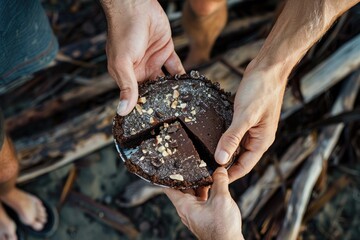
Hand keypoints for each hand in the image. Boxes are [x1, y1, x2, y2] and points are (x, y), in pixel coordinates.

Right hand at [101, 0, 184, 115]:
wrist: (136, 6)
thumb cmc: (124, 32)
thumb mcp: (123, 63)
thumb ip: (127, 87)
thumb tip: (123, 111)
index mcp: (126, 75)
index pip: (136, 96)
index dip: (145, 107)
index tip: (155, 121)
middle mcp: (140, 70)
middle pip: (153, 90)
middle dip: (162, 101)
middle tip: (174, 116)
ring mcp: (154, 61)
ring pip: (165, 80)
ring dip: (174, 89)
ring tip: (185, 103)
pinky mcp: (166, 51)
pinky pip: (175, 67)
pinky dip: (183, 75)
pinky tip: (191, 85)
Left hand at [164, 168, 243, 239]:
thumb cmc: (222, 228)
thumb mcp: (221, 199)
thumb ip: (220, 181)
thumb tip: (219, 170)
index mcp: (184, 205)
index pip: (169, 187)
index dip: (168, 175)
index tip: (170, 165)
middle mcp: (186, 209)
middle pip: (182, 188)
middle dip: (189, 176)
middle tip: (195, 163)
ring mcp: (194, 213)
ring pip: (193, 193)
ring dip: (199, 183)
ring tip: (208, 172)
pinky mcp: (202, 216)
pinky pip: (200, 200)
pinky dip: (205, 191)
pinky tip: (214, 185)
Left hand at [215, 65, 285, 181]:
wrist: (268, 67)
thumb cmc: (261, 89)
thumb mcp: (245, 115)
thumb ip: (233, 137)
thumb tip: (221, 159)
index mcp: (262, 141)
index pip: (244, 167)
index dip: (228, 174)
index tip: (210, 179)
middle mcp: (258, 138)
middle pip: (239, 159)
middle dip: (224, 165)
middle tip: (203, 169)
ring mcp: (253, 128)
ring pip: (236, 146)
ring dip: (223, 151)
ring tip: (205, 156)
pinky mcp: (246, 119)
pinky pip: (234, 134)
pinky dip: (225, 138)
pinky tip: (212, 137)